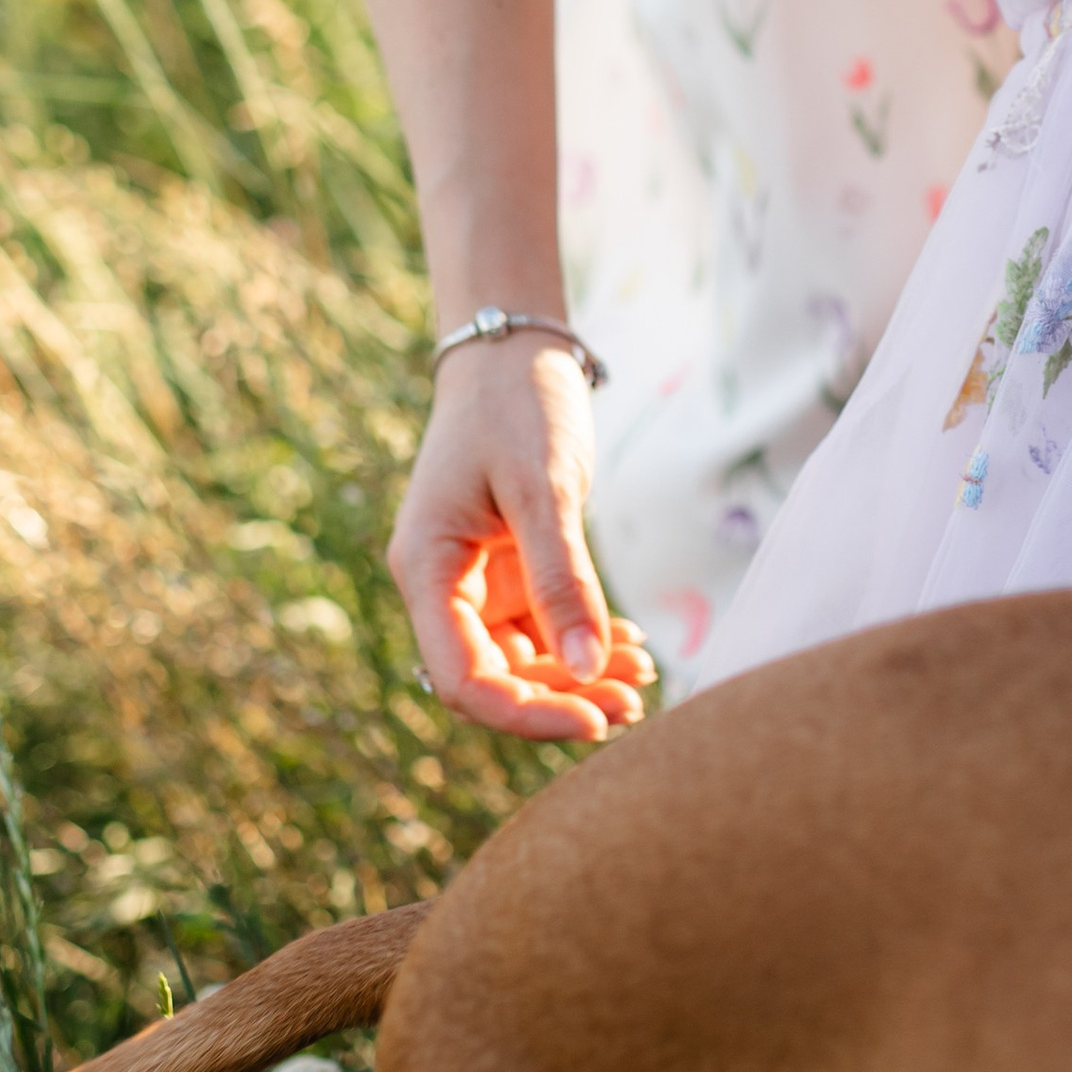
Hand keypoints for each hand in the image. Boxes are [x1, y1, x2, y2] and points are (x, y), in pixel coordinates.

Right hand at [388, 342, 653, 740]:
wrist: (513, 351)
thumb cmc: (517, 404)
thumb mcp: (543, 487)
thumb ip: (563, 579)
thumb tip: (588, 671)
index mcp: (426, 570)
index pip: (464, 680)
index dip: (526, 714)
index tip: (594, 720)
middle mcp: (444, 587)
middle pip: (496, 679)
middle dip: (564, 699)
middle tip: (636, 704)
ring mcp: (477, 582)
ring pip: (524, 660)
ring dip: (580, 675)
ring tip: (644, 673)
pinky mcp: (510, 570)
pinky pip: (543, 628)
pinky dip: (584, 639)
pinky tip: (630, 641)